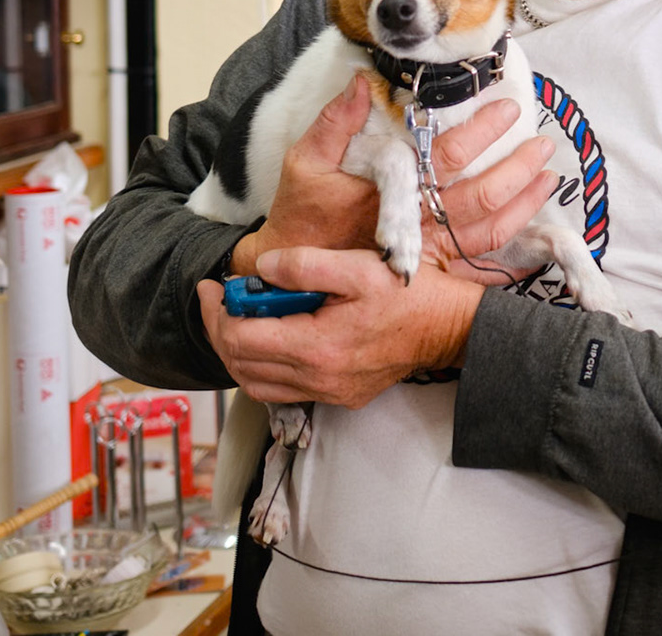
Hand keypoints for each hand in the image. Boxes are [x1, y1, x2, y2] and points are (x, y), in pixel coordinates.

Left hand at [198, 248, 483, 407]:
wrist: (450, 330)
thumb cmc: (409, 296)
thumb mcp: (359, 268)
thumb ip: (306, 265)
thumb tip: (263, 268)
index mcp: (316, 347)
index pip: (240, 339)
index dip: (216, 312)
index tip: (212, 286)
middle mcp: (317, 379)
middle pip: (241, 365)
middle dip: (219, 330)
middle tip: (220, 299)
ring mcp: (328, 392)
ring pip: (256, 384)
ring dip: (238, 352)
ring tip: (239, 319)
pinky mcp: (339, 396)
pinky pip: (283, 390)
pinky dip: (263, 367)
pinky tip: (273, 339)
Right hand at [231, 82, 557, 280]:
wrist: (291, 273)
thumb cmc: (300, 215)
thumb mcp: (304, 162)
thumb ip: (335, 121)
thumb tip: (362, 81)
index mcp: (393, 191)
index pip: (448, 156)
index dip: (482, 133)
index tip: (508, 110)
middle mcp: (418, 224)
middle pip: (482, 195)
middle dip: (518, 169)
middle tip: (544, 145)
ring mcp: (428, 253)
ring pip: (488, 231)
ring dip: (523, 204)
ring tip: (548, 179)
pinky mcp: (430, 274)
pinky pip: (479, 268)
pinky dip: (511, 257)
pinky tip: (535, 242)